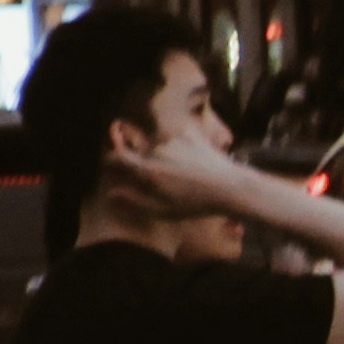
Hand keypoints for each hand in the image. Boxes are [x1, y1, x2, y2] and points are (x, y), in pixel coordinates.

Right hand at [99, 132, 274, 226]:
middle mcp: (156, 150)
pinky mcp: (189, 133)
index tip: (112, 166)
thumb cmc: (197, 204)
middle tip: (165, 179)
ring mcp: (173, 139)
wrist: (233, 188)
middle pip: (141, 153)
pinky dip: (181, 145)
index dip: (110, 160)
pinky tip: (193, 160)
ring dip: (165, 155)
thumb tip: (110, 192)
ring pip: (159, 145)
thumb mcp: (163, 210)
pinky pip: (177, 137)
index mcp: (147, 169)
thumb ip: (133, 200)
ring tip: (184, 172)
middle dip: (146, 163)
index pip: (116, 157)